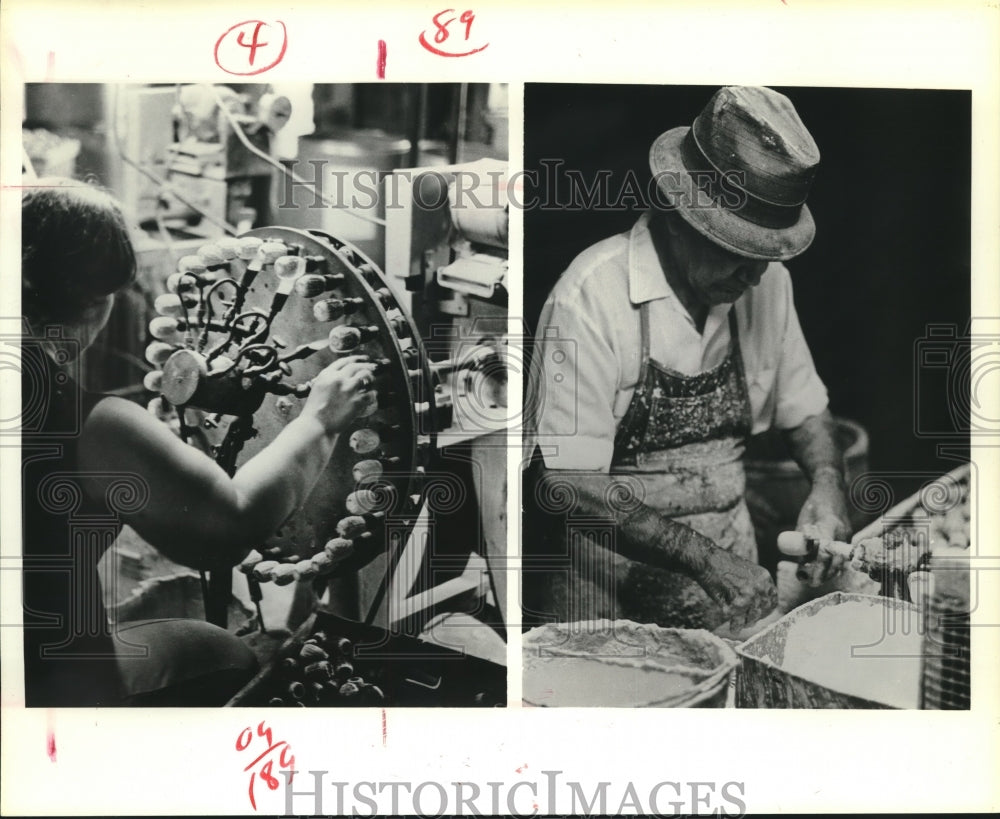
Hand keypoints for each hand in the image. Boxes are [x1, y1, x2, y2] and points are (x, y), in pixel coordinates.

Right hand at [301, 355, 376, 434]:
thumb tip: (342, 376)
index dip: (356, 358)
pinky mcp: (357, 401)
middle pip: (356, 366)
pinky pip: (371, 393)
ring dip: (370, 378)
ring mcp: (348, 389)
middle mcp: (338, 378)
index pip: (344, 361)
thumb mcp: (318, 389)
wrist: (316, 426)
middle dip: (367, 365)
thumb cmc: (315, 412)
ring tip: (372, 381)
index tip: (363, 359)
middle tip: (373, 367)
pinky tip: (372, 395)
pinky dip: (373, 394)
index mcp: (327, 375)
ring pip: (365, 376)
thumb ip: (329, 380)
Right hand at [695, 548, 777, 630]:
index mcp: (764, 578)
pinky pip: (737, 620)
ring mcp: (748, 596)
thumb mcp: (747, 570)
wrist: (706, 559)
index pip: (772, 601)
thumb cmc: (722, 564)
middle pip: (762, 611)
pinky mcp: (736, 603)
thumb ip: (756, 585)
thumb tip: (758, 604)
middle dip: (754, 618)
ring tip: (738, 627)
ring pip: (750, 618)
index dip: (766, 610)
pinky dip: (734, 626)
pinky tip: (732, 628)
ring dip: (744, 624)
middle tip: (747, 622)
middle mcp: (760, 587)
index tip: (760, 614)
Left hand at [793, 470, 852, 584]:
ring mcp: (847, 535)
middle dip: (825, 575)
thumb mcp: (803, 521)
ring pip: (841, 560)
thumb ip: (803, 541)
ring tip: (816, 579)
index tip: (808, 578)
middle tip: (811, 583)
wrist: (831, 492)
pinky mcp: (848, 537)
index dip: (817, 568)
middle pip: (836, 561)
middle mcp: (841, 532)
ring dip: (829, 572)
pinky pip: (841, 554)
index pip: (824, 552)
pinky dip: (834, 564)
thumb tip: (801, 563)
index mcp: (829, 525)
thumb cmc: (813, 506)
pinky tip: (825, 571)